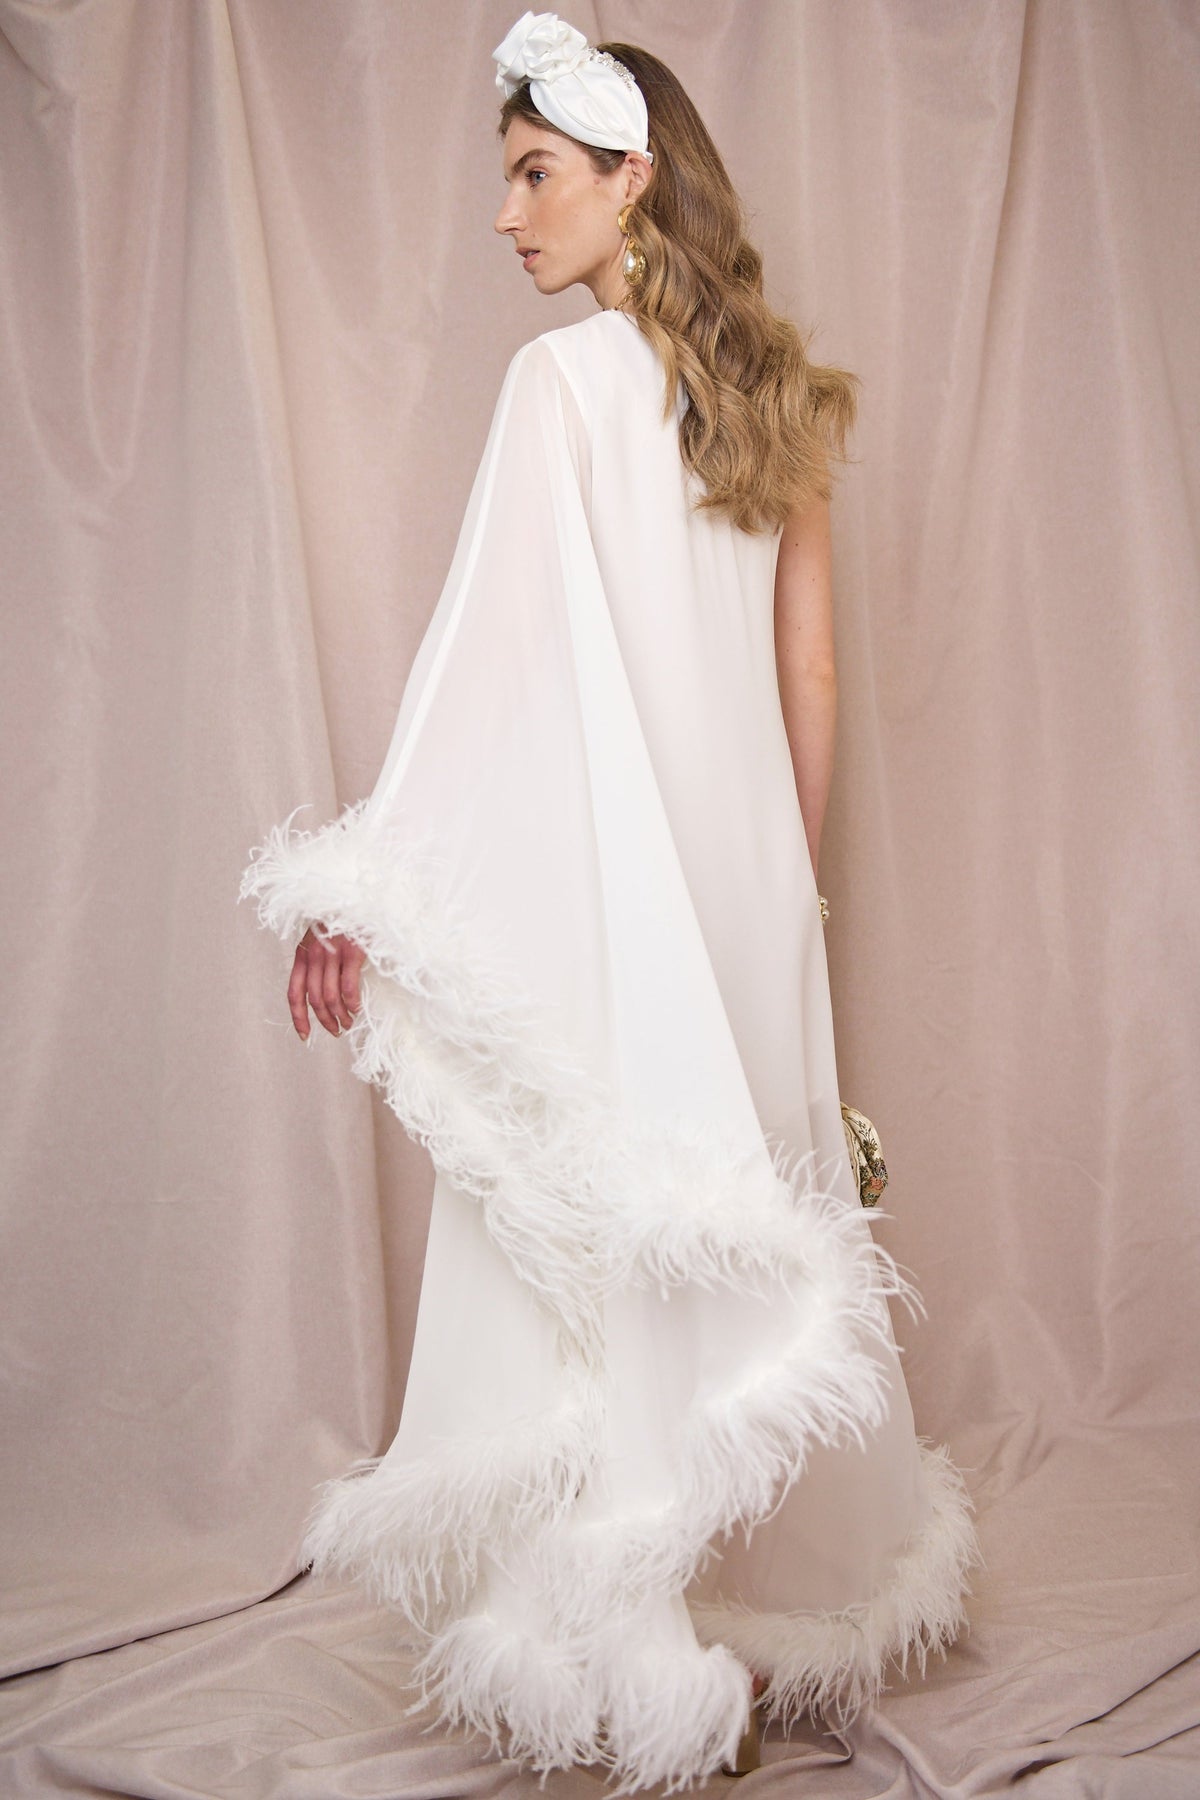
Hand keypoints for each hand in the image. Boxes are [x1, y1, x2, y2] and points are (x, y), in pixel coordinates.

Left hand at [288, 923, 366, 1041]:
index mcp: (303, 954)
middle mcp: (314, 956)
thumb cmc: (340, 918)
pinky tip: (357, 1009)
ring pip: (331, 997)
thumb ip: (315, 959)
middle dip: (325, 1021)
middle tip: (336, 1030)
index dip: (298, 1018)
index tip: (305, 1035)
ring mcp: (333, 954)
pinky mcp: (352, 953)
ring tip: (348, 1023)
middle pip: (315, 1000)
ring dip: (340, 1016)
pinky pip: (349, 987)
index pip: (295, 994)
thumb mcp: (319, 937)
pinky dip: (352, 1003)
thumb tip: (320, 989)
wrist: (355, 894)